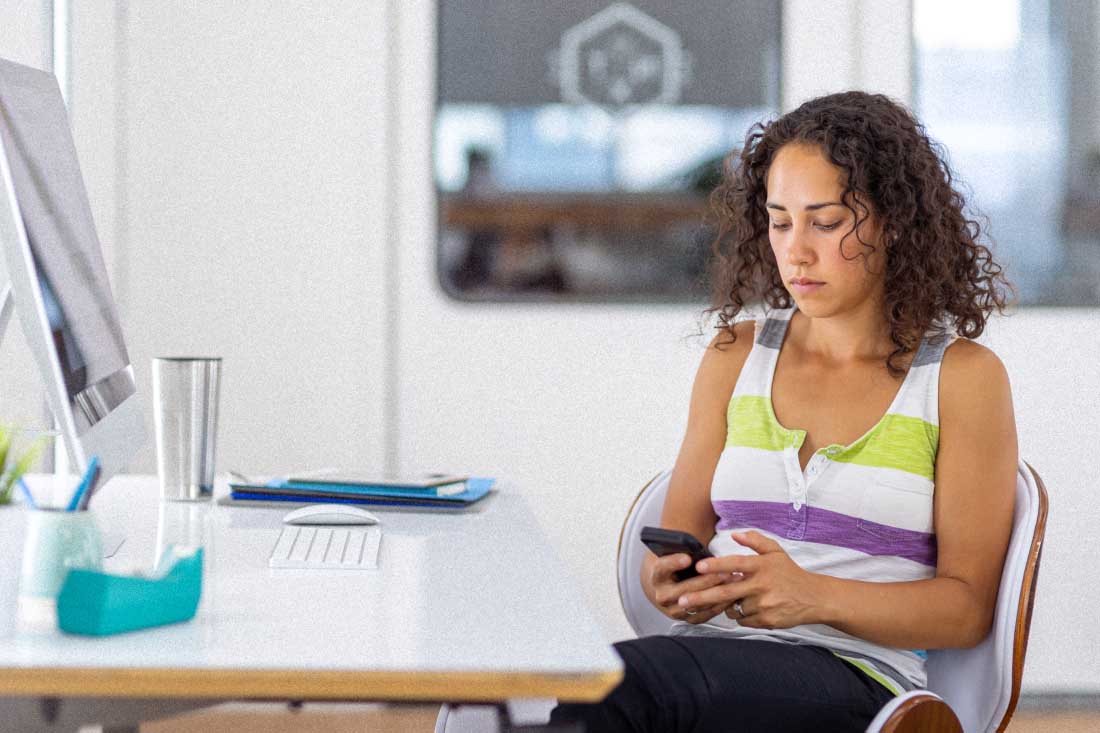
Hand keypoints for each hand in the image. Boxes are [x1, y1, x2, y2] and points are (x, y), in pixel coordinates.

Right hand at [644, 553, 736, 623]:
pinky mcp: (688, 619)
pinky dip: (720, 604)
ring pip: (697, 603)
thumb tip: (699, 550)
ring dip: (717, 592)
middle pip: (685, 589)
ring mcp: (674, 610)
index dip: (674, 562)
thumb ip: (685, 553)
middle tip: (723, 571)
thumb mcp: (676, 558)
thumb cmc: (677, 569)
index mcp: (657, 577)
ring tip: (732, 581)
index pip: (662, 568)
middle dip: (706, 580)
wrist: (670, 588)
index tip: (687, 557)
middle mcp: (662, 596)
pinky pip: (706, 613)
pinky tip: (732, 594)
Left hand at [677, 531, 826, 629]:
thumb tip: (734, 533)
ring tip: (735, 599)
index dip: (716, 566)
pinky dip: (740, 616)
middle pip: (726, 592)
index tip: (698, 567)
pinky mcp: (767, 621)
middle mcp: (762, 585)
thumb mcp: (776, 552)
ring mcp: (764, 605)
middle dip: (701, 597)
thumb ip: (755, 541)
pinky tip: (749, 608)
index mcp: (762, 566)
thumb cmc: (790, 573)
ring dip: (727, 606)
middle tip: (682, 600)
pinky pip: (743, 620)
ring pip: (733, 608)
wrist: (814, 598)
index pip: (735, 564)